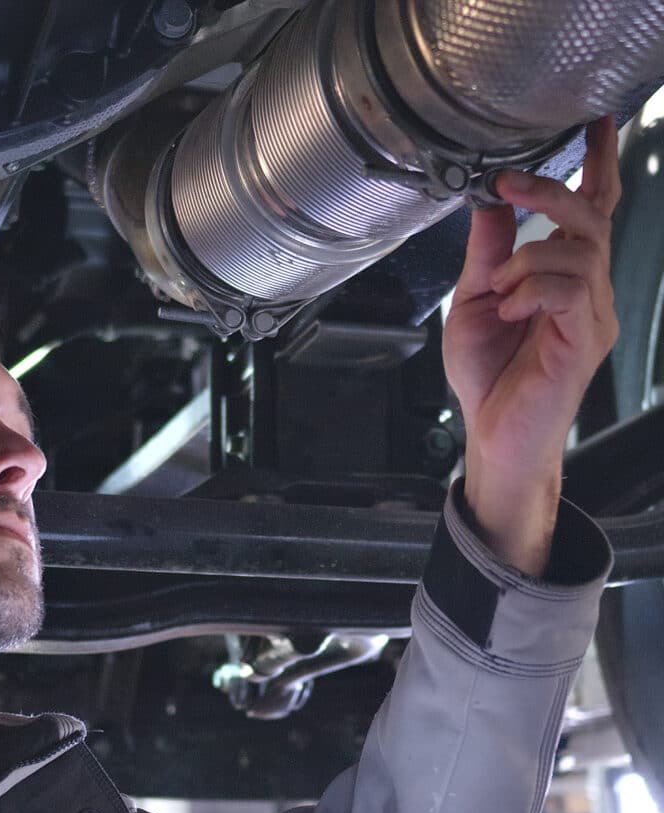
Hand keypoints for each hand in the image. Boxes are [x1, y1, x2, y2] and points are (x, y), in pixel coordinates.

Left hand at [443, 116, 621, 573]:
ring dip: (528, 258)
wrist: (492, 433)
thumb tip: (489, 200)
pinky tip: (512, 308)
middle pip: (592, 216)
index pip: (590, 211)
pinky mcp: (585, 339)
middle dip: (551, 190)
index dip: (596, 165)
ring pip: (581, 250)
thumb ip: (486, 254)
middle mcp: (587, 289)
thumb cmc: (487, 375)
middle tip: (509, 184)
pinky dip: (533, 288)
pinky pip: (571, 289)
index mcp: (562, 276)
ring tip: (500, 291)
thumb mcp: (473, 302)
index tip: (596, 120)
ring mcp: (591, 314)